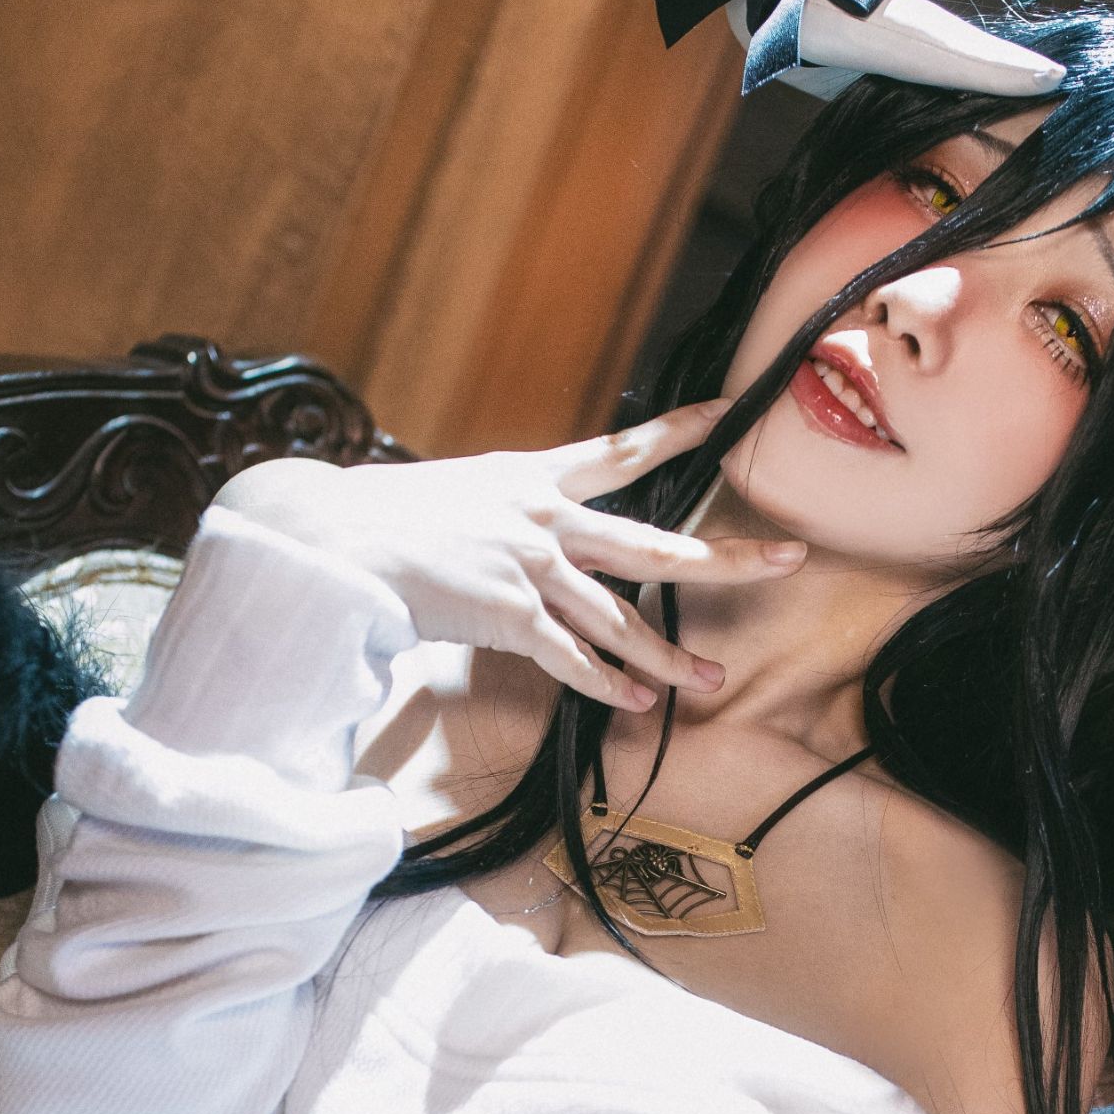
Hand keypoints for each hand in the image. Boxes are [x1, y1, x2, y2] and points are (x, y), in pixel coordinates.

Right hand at [213, 401, 803, 708]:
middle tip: (788, 557)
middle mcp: (543, 517)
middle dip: (725, 553)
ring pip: (621, 617)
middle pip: (653, 540)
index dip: (680, 429)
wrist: (326, 535)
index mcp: (530, 478)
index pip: (622, 449)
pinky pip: (570, 658)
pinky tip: (634, 704)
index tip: (730, 410)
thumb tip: (508, 538)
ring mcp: (529, 566)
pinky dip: (604, 685)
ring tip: (710, 680)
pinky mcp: (507, 613)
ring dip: (667, 656)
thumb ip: (494, 516)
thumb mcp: (450, 498)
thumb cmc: (376, 521)